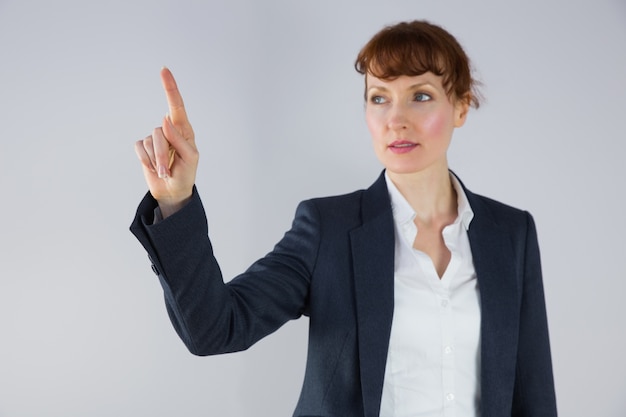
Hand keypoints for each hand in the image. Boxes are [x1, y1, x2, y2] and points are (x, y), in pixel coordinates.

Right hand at [135, 67, 198, 217]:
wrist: (172, 191)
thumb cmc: (186, 174)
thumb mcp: (189, 158)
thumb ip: (179, 138)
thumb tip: (165, 119)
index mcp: (184, 131)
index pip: (177, 106)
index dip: (170, 88)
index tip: (164, 70)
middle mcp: (169, 131)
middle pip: (160, 132)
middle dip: (162, 154)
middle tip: (167, 170)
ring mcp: (155, 139)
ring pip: (149, 141)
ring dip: (155, 160)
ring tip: (163, 171)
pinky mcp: (144, 148)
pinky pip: (139, 148)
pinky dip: (146, 161)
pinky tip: (153, 167)